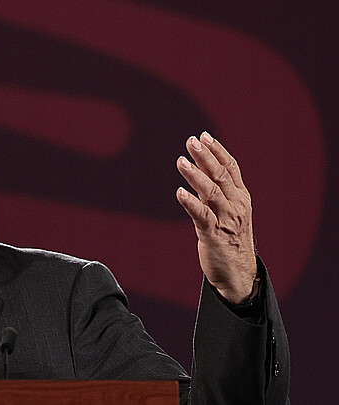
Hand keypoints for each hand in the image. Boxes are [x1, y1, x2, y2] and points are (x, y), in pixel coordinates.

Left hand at [176, 132, 256, 303]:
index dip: (217, 151)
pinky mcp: (214, 235)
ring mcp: (226, 220)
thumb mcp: (226, 212)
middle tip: (191, 141)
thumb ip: (214, 192)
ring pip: (212, 192)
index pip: (231, 168)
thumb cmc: (229, 240)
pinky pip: (201, 216)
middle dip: (205, 157)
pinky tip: (179, 192)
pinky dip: (190, 203)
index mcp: (241, 198)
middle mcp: (236, 206)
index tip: (204, 136)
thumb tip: (197, 170)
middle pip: (221, 176)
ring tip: (181, 161)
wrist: (238, 274)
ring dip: (196, 175)